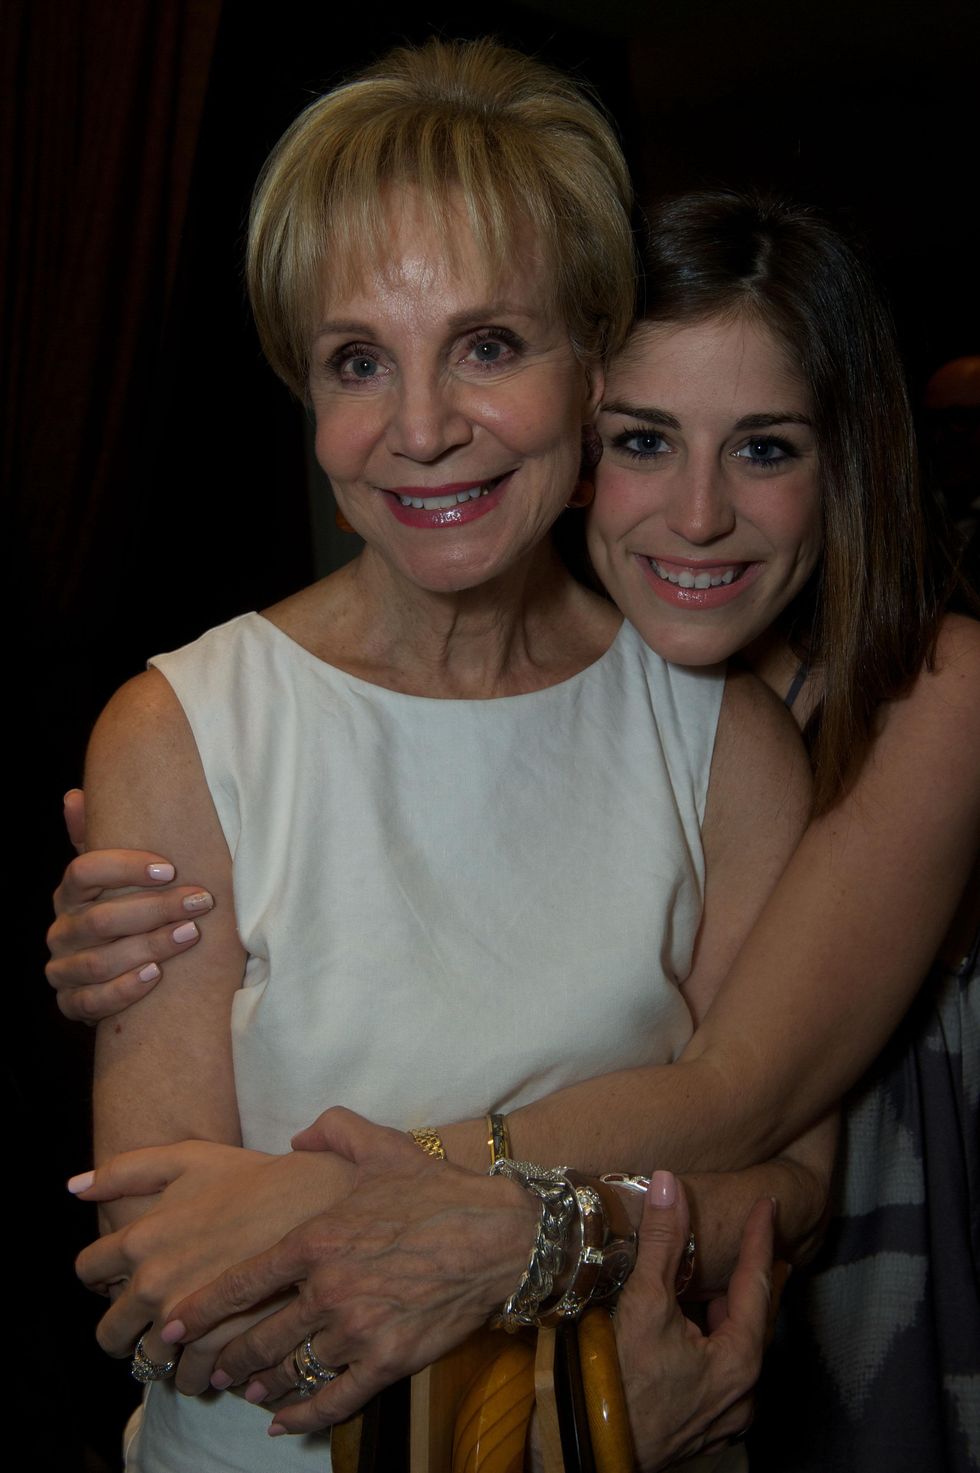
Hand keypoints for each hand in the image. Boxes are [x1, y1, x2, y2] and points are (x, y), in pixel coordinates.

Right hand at [47, 789, 213, 1020]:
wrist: (121, 972)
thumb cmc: (128, 910)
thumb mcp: (117, 876)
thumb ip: (101, 839)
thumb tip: (73, 795)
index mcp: (70, 894)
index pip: (84, 871)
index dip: (125, 868)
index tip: (171, 868)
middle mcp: (61, 930)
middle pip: (101, 919)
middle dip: (156, 908)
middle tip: (202, 900)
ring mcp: (63, 969)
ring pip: (99, 961)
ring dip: (150, 946)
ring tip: (191, 934)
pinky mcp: (71, 1003)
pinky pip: (91, 1002)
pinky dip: (124, 990)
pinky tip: (156, 975)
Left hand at [71, 1140, 355, 1392]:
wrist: (315, 1203)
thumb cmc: (251, 1176)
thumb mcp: (187, 1157)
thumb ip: (125, 1170)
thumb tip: (74, 1186)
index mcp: (140, 1238)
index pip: (87, 1272)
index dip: (101, 1276)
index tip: (120, 1278)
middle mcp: (153, 1284)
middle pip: (109, 1334)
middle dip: (125, 1330)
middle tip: (151, 1319)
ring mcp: (186, 1320)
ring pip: (150, 1364)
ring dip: (165, 1354)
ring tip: (192, 1336)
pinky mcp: (219, 1345)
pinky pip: (190, 1379)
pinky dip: (200, 1371)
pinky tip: (217, 1348)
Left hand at [160, 1107, 537, 1431]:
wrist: (500, 1235)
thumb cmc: (439, 1190)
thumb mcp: (382, 1146)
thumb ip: (333, 1129)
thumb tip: (299, 1137)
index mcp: (316, 1240)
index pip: (243, 1282)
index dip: (203, 1307)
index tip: (175, 1322)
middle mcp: (328, 1290)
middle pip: (258, 1337)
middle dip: (229, 1355)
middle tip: (211, 1365)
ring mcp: (357, 1330)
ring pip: (292, 1369)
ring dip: (263, 1383)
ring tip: (247, 1387)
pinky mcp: (388, 1361)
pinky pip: (333, 1400)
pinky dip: (302, 1417)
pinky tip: (283, 1422)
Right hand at [615, 1172, 773, 1470]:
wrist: (588, 1446)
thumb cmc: (620, 1378)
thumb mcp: (644, 1301)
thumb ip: (663, 1241)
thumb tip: (669, 1182)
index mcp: (740, 1361)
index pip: (757, 1284)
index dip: (761, 1239)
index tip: (770, 1205)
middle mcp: (743, 1394)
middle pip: (755, 1322)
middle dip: (754, 1281)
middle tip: (761, 1246)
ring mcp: (723, 1417)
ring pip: (736, 1351)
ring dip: (730, 1315)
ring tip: (723, 1285)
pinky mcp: (700, 1428)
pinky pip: (719, 1374)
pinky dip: (713, 1343)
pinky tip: (695, 1332)